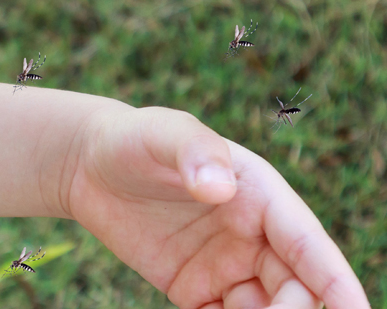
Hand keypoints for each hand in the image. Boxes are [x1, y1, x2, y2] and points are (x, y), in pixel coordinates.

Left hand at [62, 105, 369, 308]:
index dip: (336, 281)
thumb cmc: (132, 140)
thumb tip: (220, 189)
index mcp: (260, 195)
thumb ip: (194, 152)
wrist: (86, 165)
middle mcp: (252, 234)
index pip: (309, 244)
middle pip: (294, 288)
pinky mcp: (195, 289)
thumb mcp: (162, 133)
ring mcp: (225, 264)